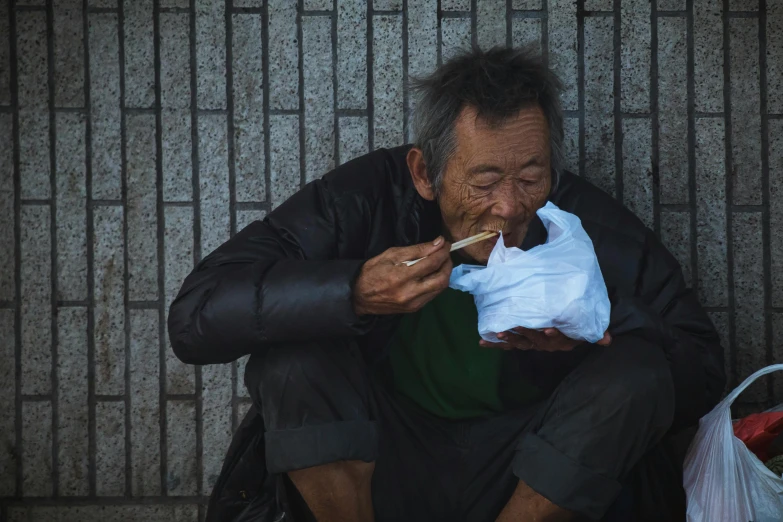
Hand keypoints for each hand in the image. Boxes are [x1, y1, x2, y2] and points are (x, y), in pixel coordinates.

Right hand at [353, 237, 452, 315]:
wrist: (358, 296)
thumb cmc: (372, 272)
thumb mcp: (391, 254)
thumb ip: (417, 250)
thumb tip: (438, 244)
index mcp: (402, 276)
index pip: (432, 263)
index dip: (443, 252)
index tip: (446, 244)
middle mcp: (410, 292)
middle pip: (442, 279)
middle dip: (448, 264)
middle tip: (445, 254)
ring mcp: (413, 303)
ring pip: (440, 288)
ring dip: (444, 274)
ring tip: (440, 263)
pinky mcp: (414, 309)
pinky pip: (432, 295)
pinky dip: (436, 283)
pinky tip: (431, 275)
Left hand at [478, 327, 611, 351]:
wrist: (567, 338)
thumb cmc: (574, 331)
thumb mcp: (585, 333)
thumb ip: (596, 334)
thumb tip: (607, 339)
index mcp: (557, 340)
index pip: (555, 338)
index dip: (551, 335)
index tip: (547, 329)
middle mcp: (543, 344)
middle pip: (532, 340)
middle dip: (521, 334)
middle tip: (509, 328)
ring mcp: (532, 345)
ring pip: (518, 343)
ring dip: (506, 340)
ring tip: (495, 334)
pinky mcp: (521, 343)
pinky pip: (507, 345)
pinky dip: (495, 344)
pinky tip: (482, 342)